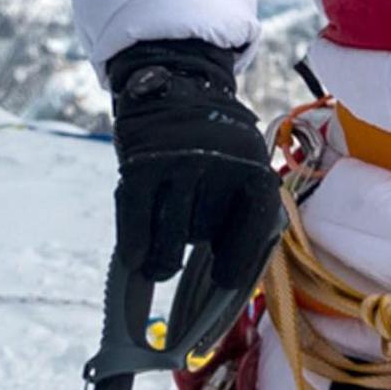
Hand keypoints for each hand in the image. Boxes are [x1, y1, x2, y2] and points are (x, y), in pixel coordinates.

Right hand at [104, 37, 282, 349]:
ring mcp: (178, 168)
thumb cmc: (214, 149)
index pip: (250, 245)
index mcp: (256, 177)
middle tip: (186, 238)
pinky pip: (134, 229)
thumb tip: (229, 294)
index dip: (233, 280)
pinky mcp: (139, 168)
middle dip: (195, 252)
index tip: (216, 305)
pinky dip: (136, 250)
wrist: (174, 84)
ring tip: (163, 247)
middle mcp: (221, 172)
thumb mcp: (245, 173)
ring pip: (168, 245)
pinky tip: (138, 258)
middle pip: (202, 246)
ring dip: (163, 257)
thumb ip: (243, 224)